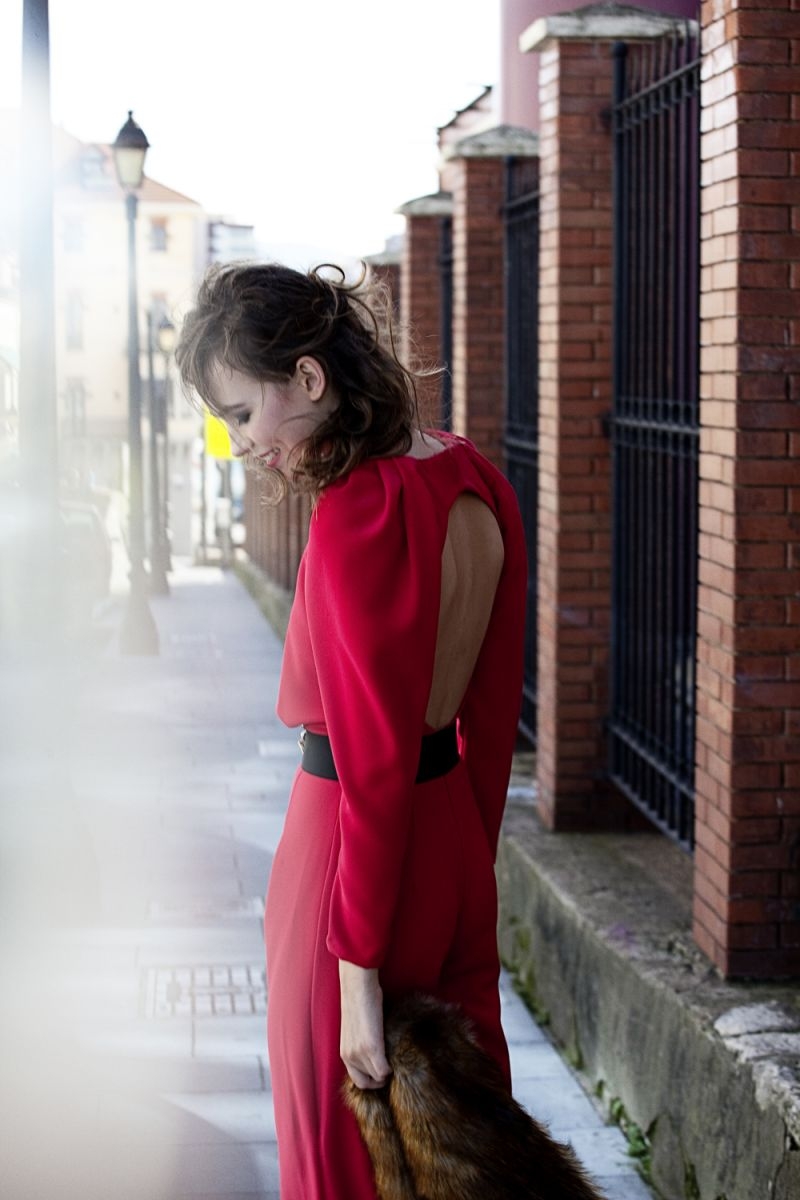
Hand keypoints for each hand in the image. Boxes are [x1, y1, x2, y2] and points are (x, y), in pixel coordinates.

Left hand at [339, 960, 390, 1089]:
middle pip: (366, 1083)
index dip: (371, 1079)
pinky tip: (394, 1056)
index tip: (380, 1072)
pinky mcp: (372, 1047)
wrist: (357, 987)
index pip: (357, 1080)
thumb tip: (376, 1051)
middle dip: (379, 1081)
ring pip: (377, 1077)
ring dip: (386, 1072)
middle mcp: (350, 1057)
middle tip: (388, 1070)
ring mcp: (360, 1053)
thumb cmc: (359, 1003)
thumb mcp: (356, 1030)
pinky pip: (384, 1070)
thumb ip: (362, 1044)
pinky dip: (391, 1068)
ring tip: (392, 1060)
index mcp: (344, 1053)